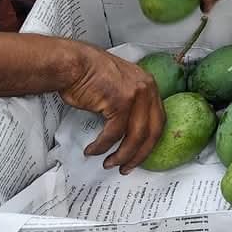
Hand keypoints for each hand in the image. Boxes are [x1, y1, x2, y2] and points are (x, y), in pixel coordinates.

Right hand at [57, 42, 164, 172]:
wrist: (73, 64)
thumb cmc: (90, 75)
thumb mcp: (120, 86)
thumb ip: (130, 103)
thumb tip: (129, 130)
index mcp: (149, 86)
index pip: (158, 120)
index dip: (149, 142)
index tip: (138, 156)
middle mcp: (147, 89)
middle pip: (152, 131)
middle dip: (139, 154)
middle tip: (126, 168)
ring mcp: (135, 95)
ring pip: (134, 136)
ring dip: (121, 155)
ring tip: (109, 163)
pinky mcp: (120, 101)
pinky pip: (113, 133)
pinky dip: (102, 146)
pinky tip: (93, 150)